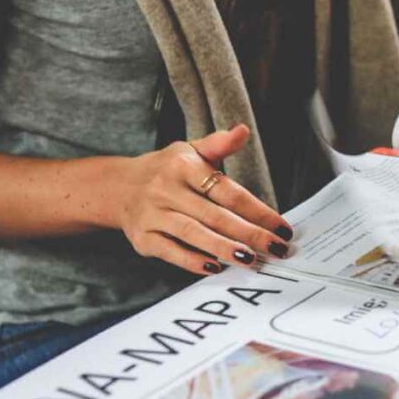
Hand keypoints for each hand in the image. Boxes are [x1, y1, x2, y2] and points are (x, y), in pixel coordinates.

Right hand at [109, 124, 293, 274]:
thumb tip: (242, 131)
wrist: (117, 187)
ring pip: (193, 234)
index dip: (257, 211)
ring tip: (250, 260)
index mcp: (184, 167)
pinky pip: (170, 252)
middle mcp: (167, 190)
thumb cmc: (166, 170)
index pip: (228, 192)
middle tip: (275, 248)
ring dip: (224, 248)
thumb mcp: (190, 150)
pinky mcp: (143, 238)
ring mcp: (153, 215)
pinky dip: (193, 261)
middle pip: (215, 216)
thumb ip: (219, 144)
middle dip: (249, 234)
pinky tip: (216, 267)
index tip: (281, 227)